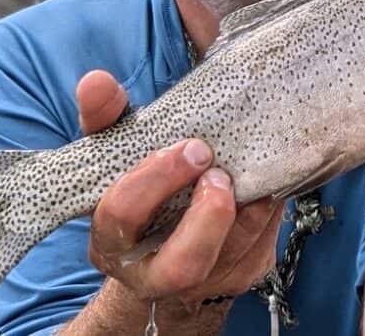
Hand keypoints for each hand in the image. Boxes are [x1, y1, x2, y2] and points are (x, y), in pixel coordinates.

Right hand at [74, 71, 282, 308]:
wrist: (162, 246)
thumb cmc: (141, 189)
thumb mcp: (118, 156)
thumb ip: (106, 118)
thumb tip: (96, 81)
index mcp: (112, 240)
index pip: (122, 216)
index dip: (155, 180)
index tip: (188, 146)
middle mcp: (152, 273)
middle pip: (182, 265)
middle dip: (208, 218)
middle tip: (219, 173)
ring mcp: (201, 283)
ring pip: (233, 257)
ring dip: (248, 209)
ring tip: (247, 173)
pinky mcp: (239, 276)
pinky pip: (261, 248)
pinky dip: (268, 211)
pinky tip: (266, 182)